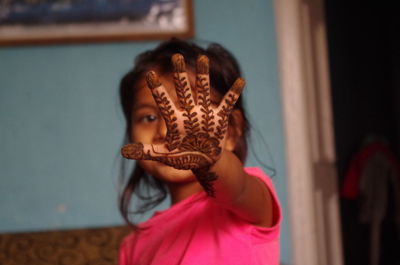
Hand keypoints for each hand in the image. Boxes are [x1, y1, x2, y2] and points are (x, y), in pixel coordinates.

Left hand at [121, 54, 243, 170]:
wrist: (204, 161)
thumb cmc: (183, 157)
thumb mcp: (164, 155)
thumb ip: (146, 151)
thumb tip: (124, 150)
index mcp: (175, 119)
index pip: (163, 101)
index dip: (157, 88)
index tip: (149, 73)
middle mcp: (188, 112)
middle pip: (183, 89)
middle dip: (180, 74)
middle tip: (175, 56)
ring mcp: (204, 113)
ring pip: (203, 90)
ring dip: (204, 75)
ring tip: (204, 58)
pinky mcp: (219, 118)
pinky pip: (227, 103)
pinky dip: (234, 93)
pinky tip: (241, 81)